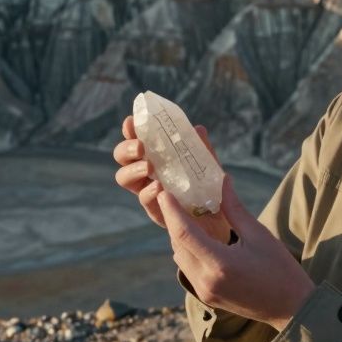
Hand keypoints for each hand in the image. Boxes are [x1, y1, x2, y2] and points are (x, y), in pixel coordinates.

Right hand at [112, 115, 231, 243]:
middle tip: (141, 147)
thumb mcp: (208, 165)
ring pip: (124, 178)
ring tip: (149, 167)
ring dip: (133, 169)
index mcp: (155, 156)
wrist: (219, 218)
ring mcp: (148, 191)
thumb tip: (198, 128)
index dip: (130, 130)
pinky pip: (144, 200)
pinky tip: (159, 187)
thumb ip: (203, 149)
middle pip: (122, 157)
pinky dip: (148, 192)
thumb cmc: (209, 187)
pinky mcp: (156, 211)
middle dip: (126, 149)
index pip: (136, 139)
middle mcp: (146, 172)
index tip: (130, 122)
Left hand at [157, 175, 315, 331]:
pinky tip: (198, 236)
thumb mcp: (259, 235)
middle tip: (174, 197)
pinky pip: (188, 268)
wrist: (292, 308)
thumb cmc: (281, 270)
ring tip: (185, 214)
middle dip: (173, 220)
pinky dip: (188, 250)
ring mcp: (204, 292)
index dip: (171, 210)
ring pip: (179, 257)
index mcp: (220, 265)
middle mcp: (206, 281)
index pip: (184, 233)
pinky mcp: (207, 297)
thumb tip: (222, 181)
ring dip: (180, 236)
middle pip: (177, 244)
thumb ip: (235, 209)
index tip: (164, 192)